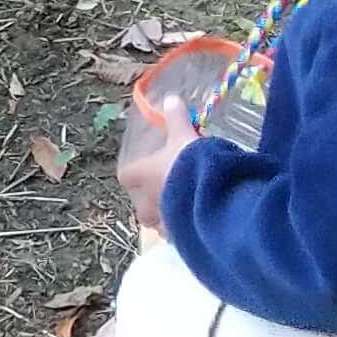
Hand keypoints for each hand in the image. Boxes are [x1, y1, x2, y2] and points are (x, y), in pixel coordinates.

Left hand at [117, 97, 197, 231]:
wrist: (210, 194)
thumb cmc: (189, 163)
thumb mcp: (184, 136)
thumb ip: (176, 119)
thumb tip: (171, 98)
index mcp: (143, 176)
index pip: (127, 176)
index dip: (134, 172)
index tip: (143, 169)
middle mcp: (148, 202)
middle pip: (141, 209)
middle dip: (151, 204)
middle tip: (166, 196)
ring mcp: (164, 222)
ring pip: (160, 225)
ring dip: (168, 219)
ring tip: (187, 211)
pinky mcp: (182, 237)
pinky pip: (180, 237)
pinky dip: (187, 232)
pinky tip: (200, 225)